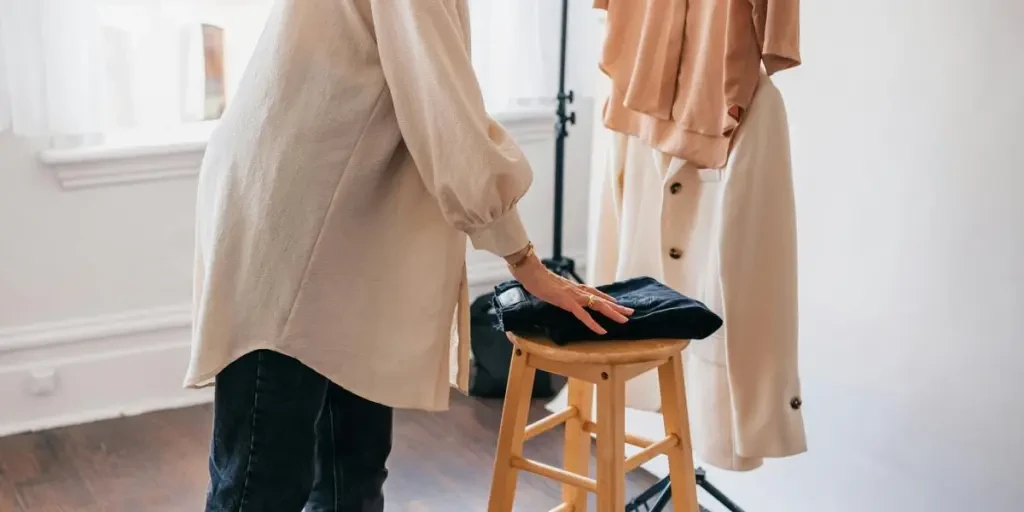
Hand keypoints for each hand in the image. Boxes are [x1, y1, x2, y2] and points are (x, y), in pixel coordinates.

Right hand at [508, 253, 632, 334]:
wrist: (531, 272)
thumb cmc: (538, 279)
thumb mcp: (553, 287)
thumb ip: (560, 291)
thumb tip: (559, 294)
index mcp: (575, 287)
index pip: (596, 293)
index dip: (607, 299)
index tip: (618, 303)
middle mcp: (578, 291)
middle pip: (602, 299)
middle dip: (617, 307)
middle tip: (630, 312)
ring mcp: (574, 296)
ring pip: (598, 305)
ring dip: (612, 313)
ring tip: (624, 320)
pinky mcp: (567, 302)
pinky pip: (583, 315)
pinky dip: (593, 324)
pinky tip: (602, 331)